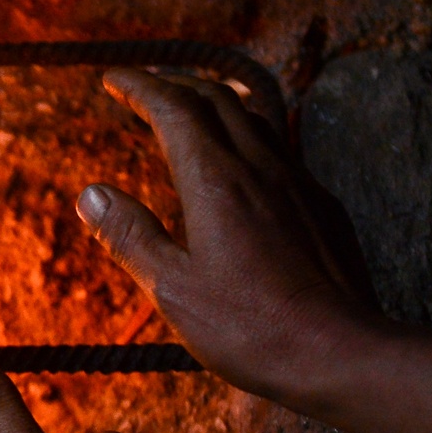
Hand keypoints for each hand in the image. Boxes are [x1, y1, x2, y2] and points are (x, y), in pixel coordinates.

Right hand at [78, 69, 380, 408]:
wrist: (341, 353)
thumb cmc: (251, 328)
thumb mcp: (172, 289)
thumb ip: (130, 236)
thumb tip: (90, 194)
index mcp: (215, 181)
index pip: (173, 109)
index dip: (140, 87)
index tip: (114, 79)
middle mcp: (259, 168)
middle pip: (215, 99)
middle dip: (175, 83)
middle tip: (144, 87)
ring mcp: (298, 184)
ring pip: (254, 118)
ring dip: (215, 102)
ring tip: (191, 109)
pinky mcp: (322, 207)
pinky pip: (281, 150)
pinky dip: (247, 135)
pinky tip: (242, 163)